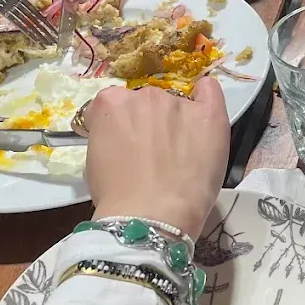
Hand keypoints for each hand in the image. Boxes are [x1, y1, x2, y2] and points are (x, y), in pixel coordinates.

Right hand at [85, 80, 230, 240]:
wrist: (153, 214)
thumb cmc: (117, 195)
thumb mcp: (94, 160)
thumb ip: (106, 135)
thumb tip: (119, 137)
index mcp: (111, 103)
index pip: (114, 104)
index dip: (118, 125)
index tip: (124, 143)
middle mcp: (144, 95)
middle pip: (146, 102)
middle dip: (148, 122)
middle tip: (154, 152)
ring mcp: (178, 103)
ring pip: (176, 102)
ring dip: (176, 120)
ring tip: (180, 152)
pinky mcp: (209, 115)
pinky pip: (210, 91)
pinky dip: (207, 95)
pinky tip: (204, 110)